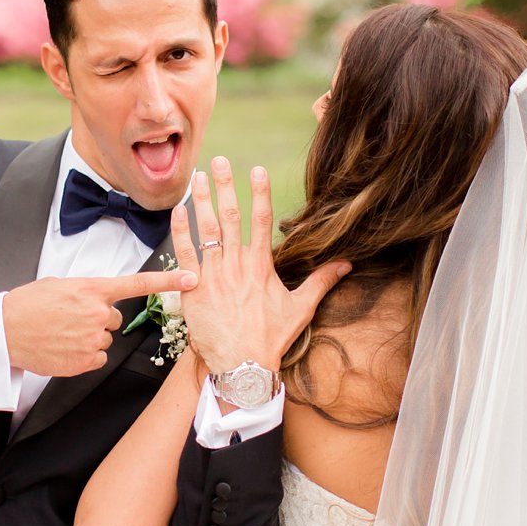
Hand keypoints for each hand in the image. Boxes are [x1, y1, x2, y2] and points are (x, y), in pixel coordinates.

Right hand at [4, 271, 198, 376]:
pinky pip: (96, 358)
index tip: (192, 278)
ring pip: (104, 339)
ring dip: (88, 338)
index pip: (138, 283)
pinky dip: (82, 356)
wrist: (4, 330)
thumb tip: (98, 300)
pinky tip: (63, 348)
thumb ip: (86, 291)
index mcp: (92, 289)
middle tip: (69, 319)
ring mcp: (92, 339)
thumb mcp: (60, 285)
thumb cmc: (28, 305)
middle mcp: (97, 313)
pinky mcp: (85, 361)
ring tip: (61, 334)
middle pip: (114, 319)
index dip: (169, 280)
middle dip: (97, 319)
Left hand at [171, 156, 348, 376]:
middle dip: (224, 186)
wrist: (241, 365)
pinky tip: (178, 210)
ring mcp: (213, 275)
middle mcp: (236, 265)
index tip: (256, 169)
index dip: (259, 193)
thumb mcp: (301, 308)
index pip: (261, 220)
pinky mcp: (193, 288)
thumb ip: (322, 281)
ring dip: (201, 201)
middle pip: (230, 217)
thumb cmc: (271, 339)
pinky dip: (180, 231)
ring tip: (197, 177)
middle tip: (218, 161)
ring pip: (206, 230)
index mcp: (262, 266)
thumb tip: (348, 263)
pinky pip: (184, 254)